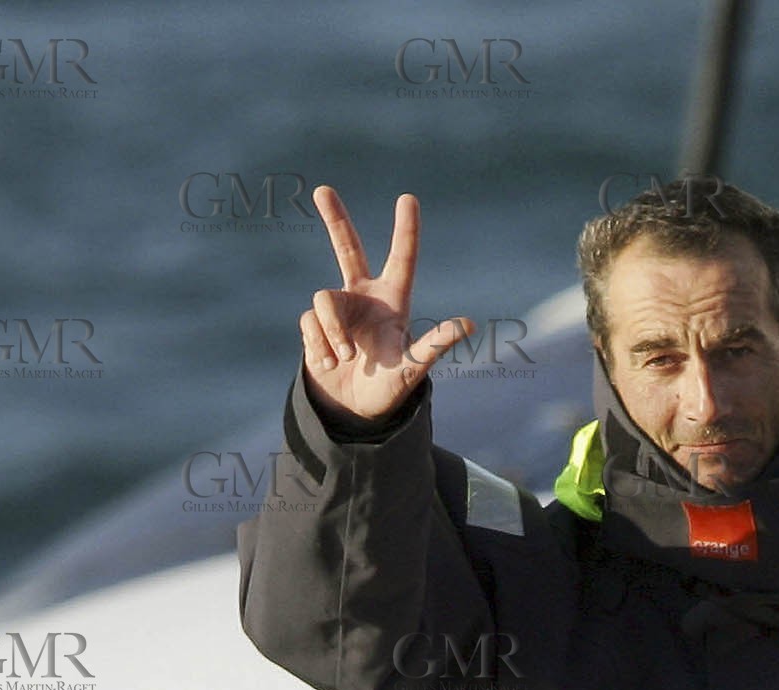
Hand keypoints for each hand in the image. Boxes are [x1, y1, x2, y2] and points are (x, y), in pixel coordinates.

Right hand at [300, 185, 472, 423]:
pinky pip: (309, 324)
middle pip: (347, 248)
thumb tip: (469, 324)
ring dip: (332, 331)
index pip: (402, 259)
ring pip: (322, 300)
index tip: (408, 197)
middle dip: (335, 219)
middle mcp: (364, 297)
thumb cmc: (391, 389)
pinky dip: (319, 345)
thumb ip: (435, 345)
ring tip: (344, 359)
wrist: (354, 412)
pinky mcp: (313, 324)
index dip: (406, 230)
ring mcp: (337, 309)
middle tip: (322, 189)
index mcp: (393, 301)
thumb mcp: (413, 368)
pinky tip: (330, 364)